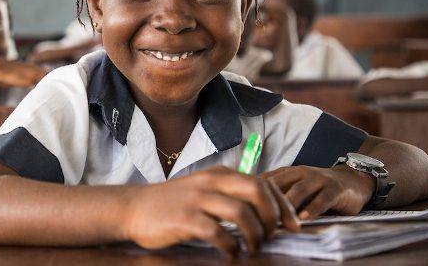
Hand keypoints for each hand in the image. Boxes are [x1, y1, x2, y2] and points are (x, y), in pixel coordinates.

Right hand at [123, 166, 298, 256]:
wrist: (134, 208)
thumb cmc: (172, 203)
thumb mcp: (204, 189)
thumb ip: (230, 194)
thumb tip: (266, 212)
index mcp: (220, 174)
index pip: (263, 184)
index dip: (283, 205)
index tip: (293, 225)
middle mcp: (211, 182)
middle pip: (257, 191)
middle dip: (273, 216)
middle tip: (273, 236)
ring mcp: (197, 199)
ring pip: (241, 212)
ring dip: (254, 235)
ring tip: (252, 249)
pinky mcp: (184, 218)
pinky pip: (218, 233)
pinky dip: (231, 247)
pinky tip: (230, 254)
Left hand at [260, 165, 373, 220]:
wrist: (352, 181)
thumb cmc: (318, 189)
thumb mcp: (297, 188)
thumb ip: (279, 196)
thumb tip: (252, 210)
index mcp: (288, 173)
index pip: (266, 180)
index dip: (252, 192)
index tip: (239, 205)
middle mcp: (301, 173)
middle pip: (280, 184)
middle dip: (266, 199)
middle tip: (254, 215)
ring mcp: (319, 179)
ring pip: (300, 190)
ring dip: (287, 205)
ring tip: (277, 220)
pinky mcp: (335, 189)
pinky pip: (323, 198)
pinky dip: (313, 208)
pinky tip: (304, 218)